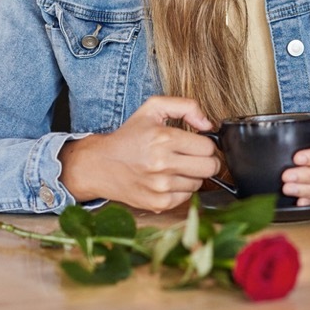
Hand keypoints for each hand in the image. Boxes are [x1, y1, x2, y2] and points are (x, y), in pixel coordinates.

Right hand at [59, 95, 221, 212]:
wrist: (99, 165)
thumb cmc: (129, 136)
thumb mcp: (153, 108)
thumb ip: (186, 106)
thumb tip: (208, 125)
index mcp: (163, 138)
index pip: (208, 146)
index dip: (205, 143)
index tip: (195, 143)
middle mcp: (162, 164)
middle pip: (210, 167)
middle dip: (206, 160)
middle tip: (192, 156)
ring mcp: (160, 186)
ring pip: (200, 182)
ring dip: (192, 175)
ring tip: (174, 166)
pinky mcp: (158, 203)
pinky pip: (187, 197)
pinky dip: (181, 189)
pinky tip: (167, 179)